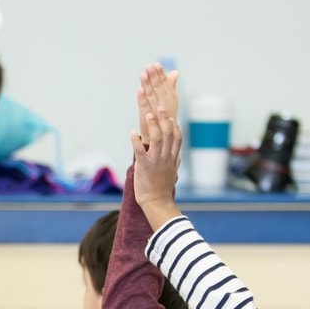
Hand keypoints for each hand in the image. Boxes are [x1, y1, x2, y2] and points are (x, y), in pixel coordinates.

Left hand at [129, 64, 182, 213]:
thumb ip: (175, 163)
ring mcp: (156, 161)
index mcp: (172, 157)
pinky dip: (136, 141)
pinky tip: (132, 133)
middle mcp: (166, 157)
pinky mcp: (145, 166)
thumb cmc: (163, 189)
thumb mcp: (172, 174)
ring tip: (147, 113)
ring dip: (152, 125)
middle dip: (164, 118)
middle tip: (159, 106)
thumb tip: (178, 158)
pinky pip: (140, 151)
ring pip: (158, 139)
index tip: (171, 114)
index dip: (174, 125)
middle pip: (168, 133)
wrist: (156, 202)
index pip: (176, 137)